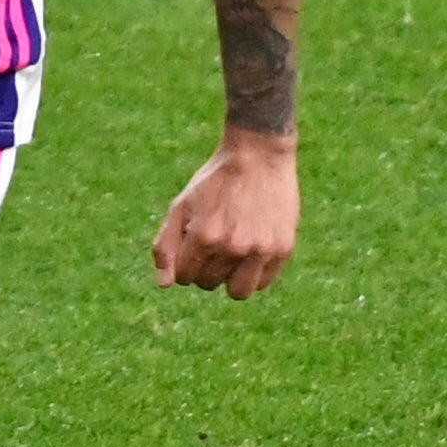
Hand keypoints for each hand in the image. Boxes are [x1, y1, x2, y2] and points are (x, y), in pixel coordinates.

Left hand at [150, 133, 298, 297]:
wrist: (258, 155)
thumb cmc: (215, 182)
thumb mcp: (181, 206)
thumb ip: (166, 246)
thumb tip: (164, 285)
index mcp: (204, 236)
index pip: (184, 277)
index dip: (185, 261)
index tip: (194, 241)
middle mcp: (233, 247)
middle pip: (208, 284)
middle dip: (206, 266)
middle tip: (216, 239)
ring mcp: (260, 250)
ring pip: (238, 292)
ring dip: (230, 278)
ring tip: (233, 253)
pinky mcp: (282, 249)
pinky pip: (262, 283)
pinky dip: (255, 273)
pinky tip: (252, 249)